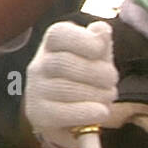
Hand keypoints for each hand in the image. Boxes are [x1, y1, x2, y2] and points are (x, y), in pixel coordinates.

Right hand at [24, 21, 117, 147]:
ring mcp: (35, 90)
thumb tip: (102, 30)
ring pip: (64, 88)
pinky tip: (102, 112)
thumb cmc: (87, 78)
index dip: (82, 39)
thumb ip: (100, 42)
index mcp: (52, 44)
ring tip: (108, 95)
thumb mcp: (97, 57)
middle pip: (63, 63)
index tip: (101, 49)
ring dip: (96, 93)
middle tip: (112, 79)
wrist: (72, 116)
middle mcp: (39, 65)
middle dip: (96, 71)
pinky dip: (86, 112)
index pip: (58, 34)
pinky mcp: (39, 115)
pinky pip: (62, 113)